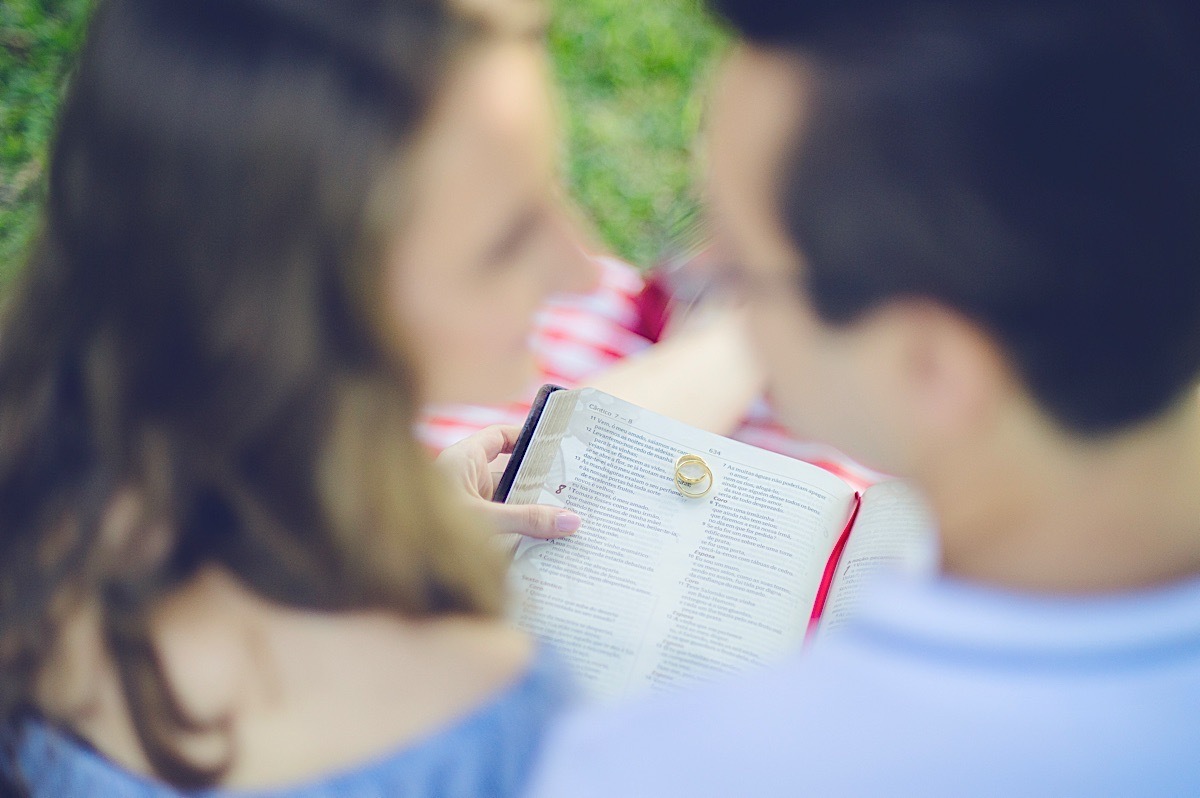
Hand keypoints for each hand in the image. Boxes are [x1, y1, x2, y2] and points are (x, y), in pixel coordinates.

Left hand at [435, 425, 581, 539]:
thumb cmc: (426, 529)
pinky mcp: (470, 530)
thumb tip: (570, 521)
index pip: (500, 436)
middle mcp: (465, 479)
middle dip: (539, 482)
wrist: (391, 561)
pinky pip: (500, 524)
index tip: (556, 445)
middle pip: (511, 472)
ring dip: (531, 511)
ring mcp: (467, 505)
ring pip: (507, 502)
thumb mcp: (485, 520)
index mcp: (463, 459)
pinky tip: (544, 541)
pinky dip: (519, 531)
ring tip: (568, 517)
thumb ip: (527, 520)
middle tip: (574, 488)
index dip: (527, 437)